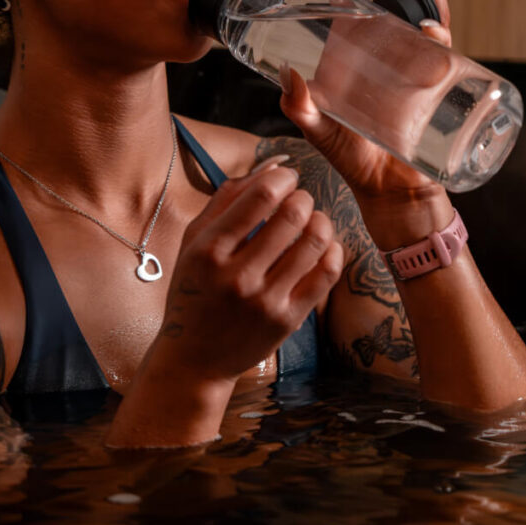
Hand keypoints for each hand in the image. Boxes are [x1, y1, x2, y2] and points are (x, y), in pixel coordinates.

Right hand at [153, 161, 342, 383]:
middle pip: (292, 215)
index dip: (282, 178)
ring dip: (320, 220)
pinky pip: (325, 275)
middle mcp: (237, 275)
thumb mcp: (193, 242)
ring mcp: (265, 301)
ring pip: (314, 242)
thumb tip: (270, 166)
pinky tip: (323, 245)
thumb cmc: (193, 291)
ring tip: (313, 219)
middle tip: (299, 199)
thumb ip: (226, 200)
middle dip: (302, 197)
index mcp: (209, 250)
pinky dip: (332, 250)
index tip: (285, 178)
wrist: (194, 358)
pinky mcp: (288, 321)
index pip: (260, 197)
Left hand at [281, 0, 454, 199]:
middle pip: (394, 1)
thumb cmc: (350, 159)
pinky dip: (440, 33)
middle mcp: (385, 56)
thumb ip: (298, 105)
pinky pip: (445, 50)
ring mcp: (413, 67)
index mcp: (353, 59)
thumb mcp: (317, 129)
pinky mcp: (437, 84)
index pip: (352, 11)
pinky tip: (429, 29)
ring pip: (425, 13)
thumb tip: (287, 73)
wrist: (389, 191)